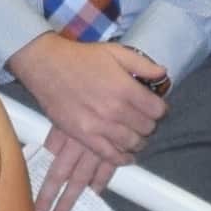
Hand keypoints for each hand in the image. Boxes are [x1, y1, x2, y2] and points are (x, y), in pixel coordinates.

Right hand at [10, 33, 170, 210]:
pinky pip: (110, 155)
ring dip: (138, 141)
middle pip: (147, 128)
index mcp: (126, 89)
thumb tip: (163, 74)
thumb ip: (142, 64)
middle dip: (149, 124)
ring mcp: (100, 126)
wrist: (46, 66)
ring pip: (132, 143)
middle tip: (143, 120)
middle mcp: (116, 110)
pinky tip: (127, 155)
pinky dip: (122, 158)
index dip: (160, 109)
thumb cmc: (82, 58)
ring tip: (136, 136)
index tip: (155, 107)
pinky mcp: (84, 136)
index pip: (157, 110)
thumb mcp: (115, 52)